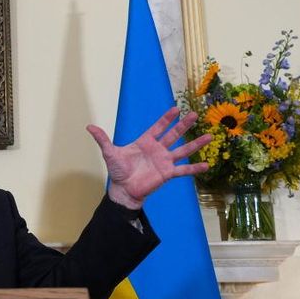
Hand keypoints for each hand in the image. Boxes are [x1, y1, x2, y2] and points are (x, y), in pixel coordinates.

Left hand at [86, 106, 210, 209]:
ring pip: (183, 150)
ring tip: (210, 136)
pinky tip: (206, 165)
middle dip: (184, 125)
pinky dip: (194, 168)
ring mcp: (164, 161)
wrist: (123, 189)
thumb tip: (89, 126)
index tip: (176, 109)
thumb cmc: (118, 171)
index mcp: (145, 142)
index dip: (166, 119)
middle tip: (195, 115)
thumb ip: (103, 139)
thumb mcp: (110, 153)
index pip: (158, 127)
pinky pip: (183, 170)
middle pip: (174, 135)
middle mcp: (157, 149)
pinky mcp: (168, 173)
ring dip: (196, 143)